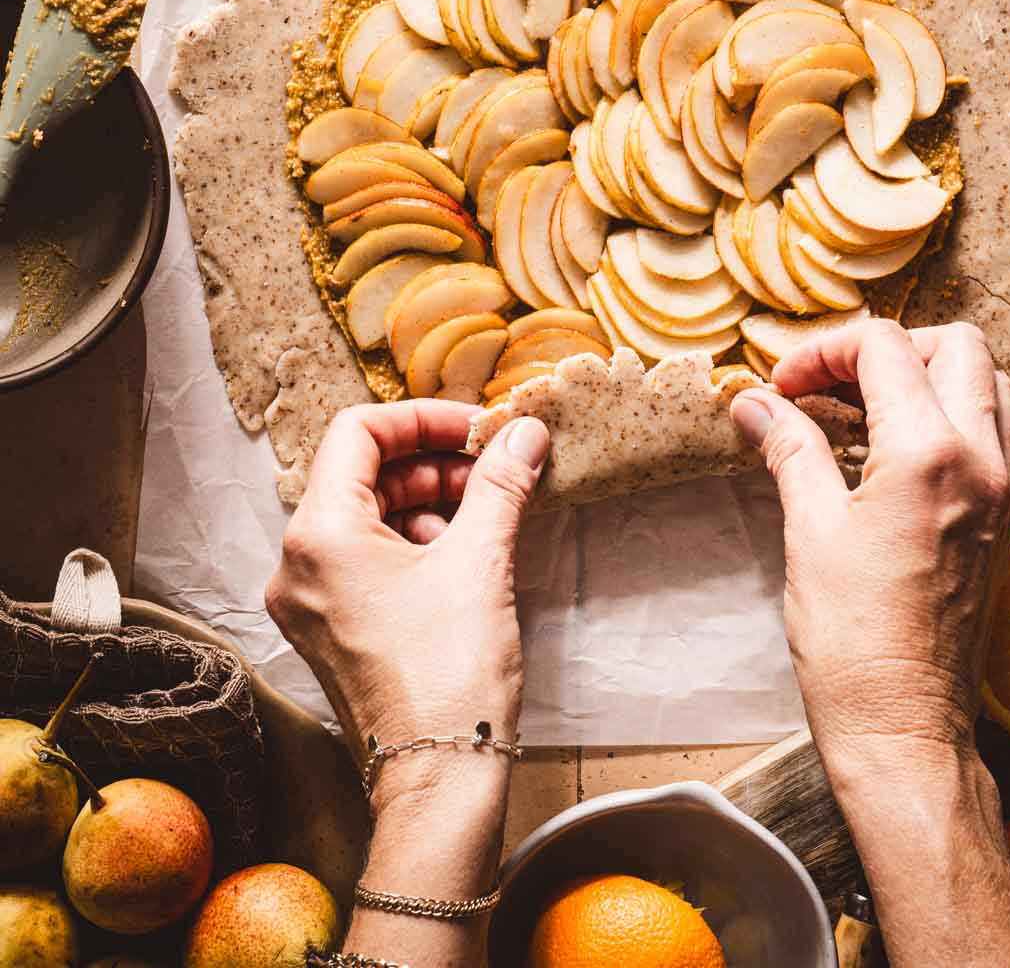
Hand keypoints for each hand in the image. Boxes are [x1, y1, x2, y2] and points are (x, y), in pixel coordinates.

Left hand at [265, 401, 549, 778]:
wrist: (438, 780)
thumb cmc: (450, 674)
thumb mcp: (480, 561)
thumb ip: (499, 483)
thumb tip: (524, 431)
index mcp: (318, 535)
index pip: (358, 433)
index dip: (422, 420)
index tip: (475, 429)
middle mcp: (296, 565)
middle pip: (361, 474)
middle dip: (431, 463)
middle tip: (491, 467)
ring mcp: (307, 602)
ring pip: (365, 518)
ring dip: (426, 502)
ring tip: (485, 512)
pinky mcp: (328, 630)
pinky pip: (363, 560)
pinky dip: (411, 543)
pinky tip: (462, 553)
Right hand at [731, 320, 1009, 778]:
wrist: (905, 729)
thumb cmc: (852, 641)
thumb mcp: (809, 529)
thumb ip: (790, 448)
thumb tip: (754, 402)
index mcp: (931, 453)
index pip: (885, 347)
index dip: (822, 350)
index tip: (781, 386)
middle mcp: (982, 460)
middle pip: (952, 345)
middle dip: (884, 347)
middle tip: (827, 382)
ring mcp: (1001, 489)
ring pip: (983, 382)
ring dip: (923, 374)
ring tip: (859, 408)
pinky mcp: (1003, 519)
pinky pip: (991, 432)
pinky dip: (946, 414)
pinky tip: (889, 448)